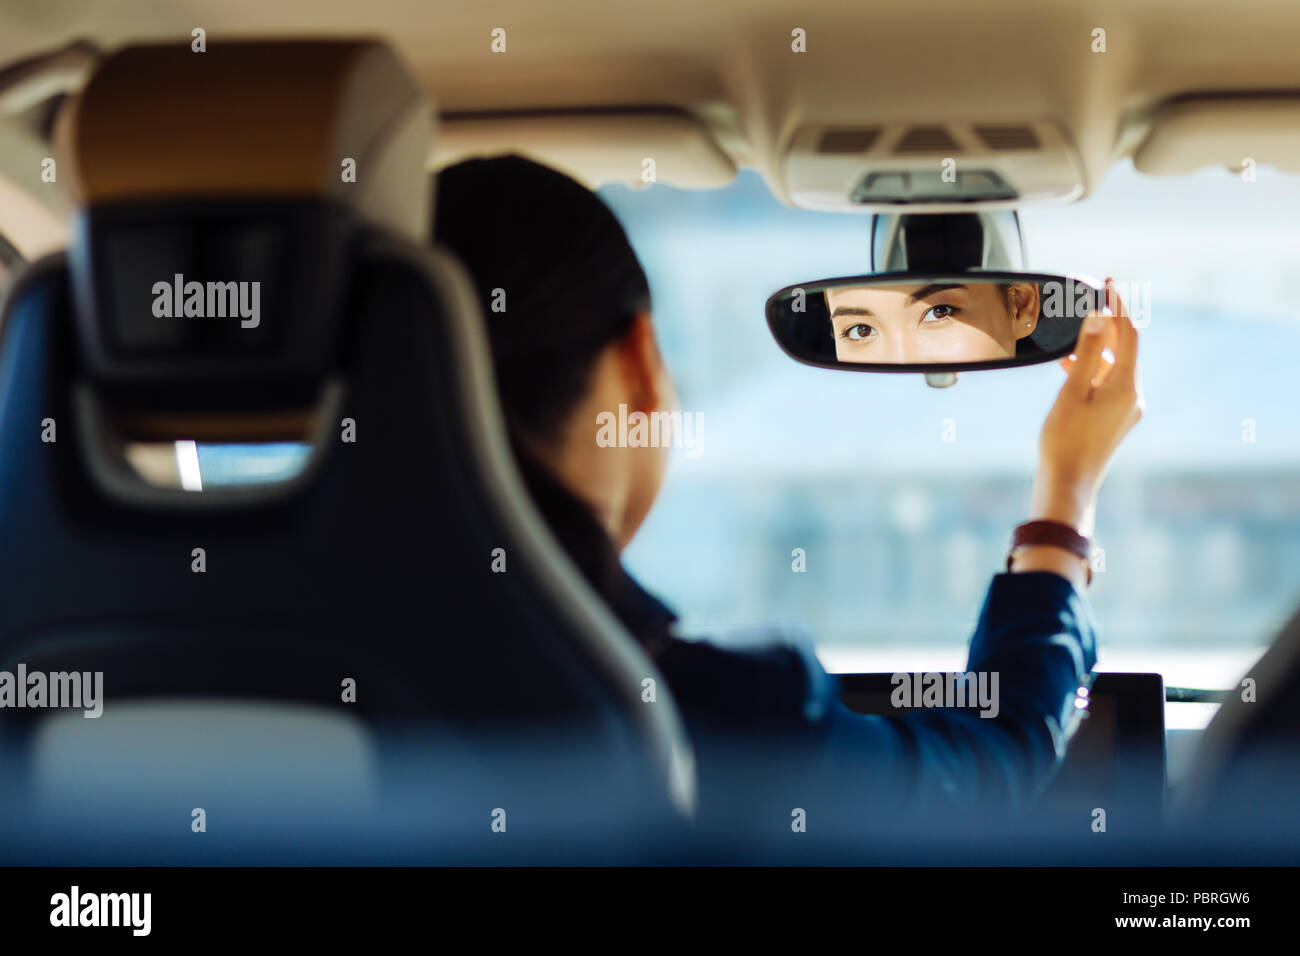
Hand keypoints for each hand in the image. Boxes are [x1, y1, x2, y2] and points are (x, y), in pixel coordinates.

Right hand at [1013, 278, 1143, 586]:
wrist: (1069, 483)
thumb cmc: (1065, 440)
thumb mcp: (1072, 391)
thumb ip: (1086, 354)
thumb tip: (1099, 319)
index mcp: (1126, 386)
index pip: (1128, 334)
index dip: (1118, 306)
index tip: (1107, 283)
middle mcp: (1133, 396)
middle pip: (1124, 349)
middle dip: (1108, 325)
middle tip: (1090, 302)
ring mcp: (1127, 410)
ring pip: (1115, 367)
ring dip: (1097, 349)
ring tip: (1073, 336)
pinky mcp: (1116, 421)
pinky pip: (1110, 384)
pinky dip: (1094, 370)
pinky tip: (1072, 368)